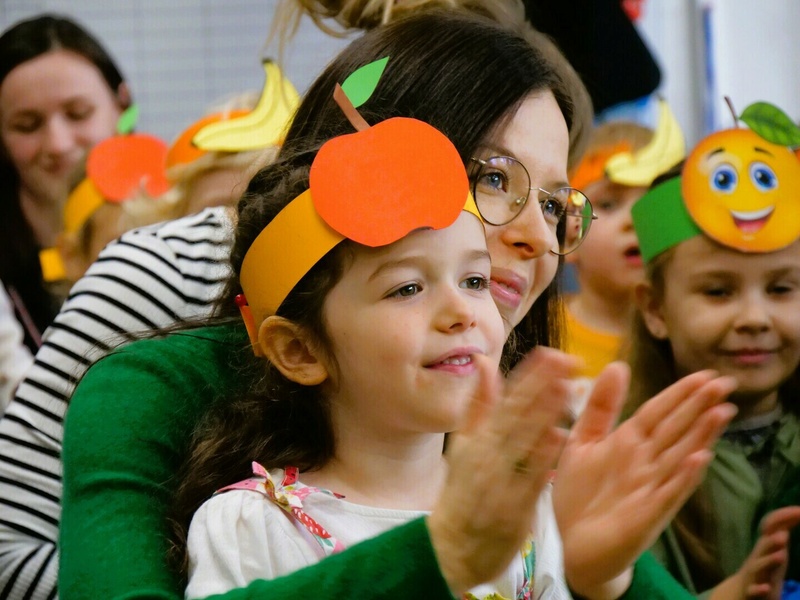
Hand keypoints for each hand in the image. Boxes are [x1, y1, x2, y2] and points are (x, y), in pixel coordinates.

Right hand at [428, 347, 576, 594]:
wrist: (453, 548)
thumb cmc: (463, 493)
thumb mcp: (465, 445)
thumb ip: (479, 405)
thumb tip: (485, 363)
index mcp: (478, 438)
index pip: (507, 400)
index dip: (531, 377)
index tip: (552, 354)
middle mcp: (488, 455)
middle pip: (518, 416)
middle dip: (543, 387)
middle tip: (568, 362)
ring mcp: (500, 480)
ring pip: (525, 442)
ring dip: (546, 414)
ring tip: (569, 389)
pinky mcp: (512, 507)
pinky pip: (529, 479)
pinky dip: (542, 458)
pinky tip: (559, 437)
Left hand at [553, 365, 737, 599]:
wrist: (571, 545)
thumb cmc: (580, 493)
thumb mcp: (582, 441)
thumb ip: (600, 407)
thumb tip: (618, 366)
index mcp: (628, 443)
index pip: (658, 412)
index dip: (680, 394)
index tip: (705, 373)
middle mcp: (646, 463)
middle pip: (676, 429)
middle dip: (699, 406)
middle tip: (726, 382)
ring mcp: (650, 488)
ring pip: (679, 457)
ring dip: (701, 436)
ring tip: (722, 412)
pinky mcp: (646, 515)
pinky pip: (668, 493)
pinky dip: (684, 476)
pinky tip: (701, 459)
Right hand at [711, 506, 799, 599]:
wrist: (743, 592)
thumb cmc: (764, 569)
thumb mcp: (774, 550)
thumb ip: (782, 533)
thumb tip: (795, 512)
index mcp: (765, 546)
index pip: (770, 526)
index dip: (783, 518)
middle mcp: (758, 557)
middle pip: (763, 546)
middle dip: (772, 541)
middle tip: (784, 536)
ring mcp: (754, 574)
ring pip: (759, 566)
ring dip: (769, 560)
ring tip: (781, 556)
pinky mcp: (752, 591)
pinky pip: (754, 590)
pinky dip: (759, 588)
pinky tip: (767, 587)